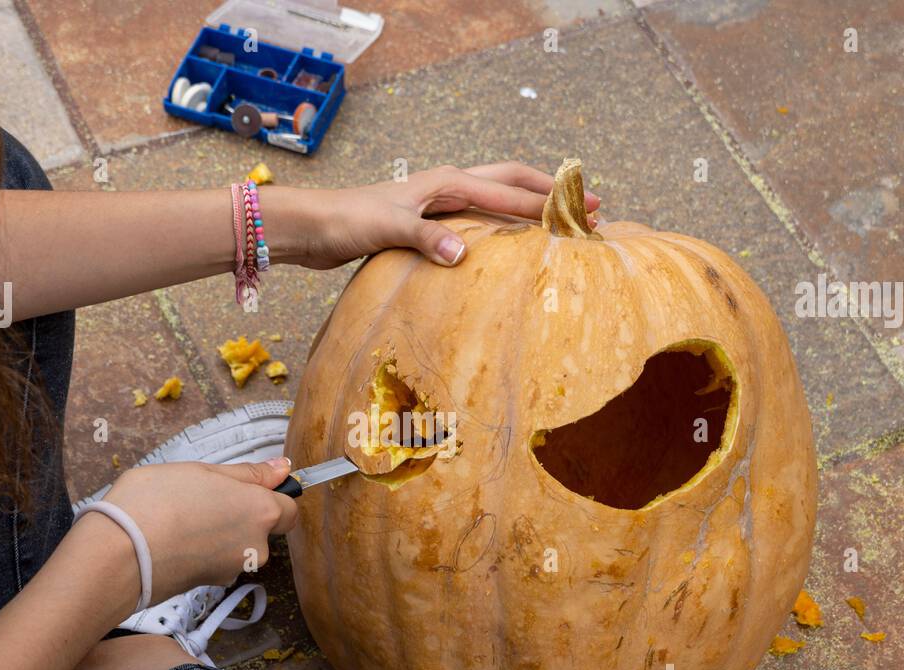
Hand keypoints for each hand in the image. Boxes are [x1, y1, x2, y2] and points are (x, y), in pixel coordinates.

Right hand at [93, 457, 297, 601]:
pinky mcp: (210, 585)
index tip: (243, 489)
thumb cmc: (159, 501)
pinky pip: (215, 561)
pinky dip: (201, 551)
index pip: (288, 509)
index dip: (271, 496)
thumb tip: (283, 469)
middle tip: (200, 498)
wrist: (120, 554)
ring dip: (218, 533)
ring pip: (237, 546)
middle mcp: (257, 546)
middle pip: (261, 529)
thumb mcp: (203, 470)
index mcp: (261, 511)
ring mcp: (234, 569)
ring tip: (179, 518)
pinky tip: (172, 539)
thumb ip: (247, 473)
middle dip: (239, 515)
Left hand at [286, 162, 601, 269]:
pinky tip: (510, 245)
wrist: (311, 227)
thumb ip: (425, 239)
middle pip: (512, 182)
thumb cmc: (346, 221)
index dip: (548, 203)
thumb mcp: (387, 228)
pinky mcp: (426, 224)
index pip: (509, 191)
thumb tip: (462, 254)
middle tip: (591, 206)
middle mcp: (446, 187)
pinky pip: (477, 220)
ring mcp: (437, 204)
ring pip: (496, 198)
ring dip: (529, 206)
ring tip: (561, 221)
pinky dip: (501, 227)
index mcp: (445, 183)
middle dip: (551, 193)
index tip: (585, 213)